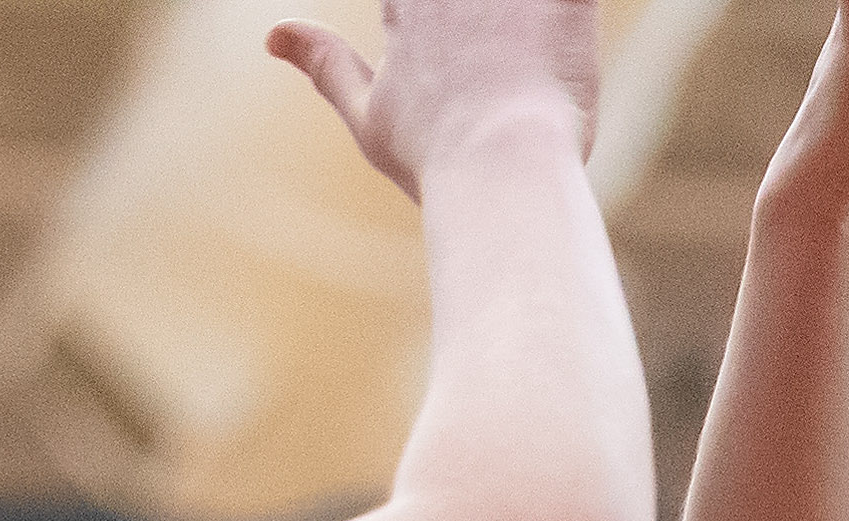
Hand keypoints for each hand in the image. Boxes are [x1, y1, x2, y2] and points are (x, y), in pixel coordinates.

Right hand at [271, 0, 600, 198]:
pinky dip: (573, 9)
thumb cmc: (437, 161)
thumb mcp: (369, 117)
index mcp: (405, 1)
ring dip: (524, 14)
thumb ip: (325, 66)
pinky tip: (566, 28)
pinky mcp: (568, 0)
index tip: (455, 57)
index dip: (428, 19)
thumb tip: (275, 35)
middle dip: (484, 13)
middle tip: (492, 53)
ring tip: (522, 42)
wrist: (502, 175)